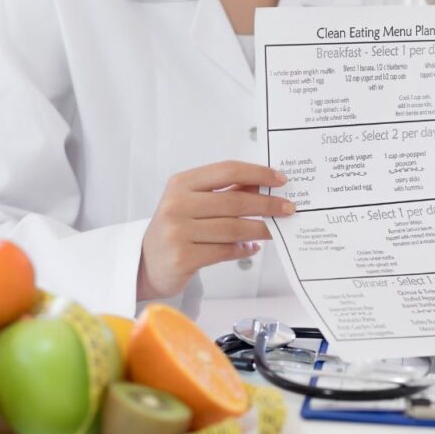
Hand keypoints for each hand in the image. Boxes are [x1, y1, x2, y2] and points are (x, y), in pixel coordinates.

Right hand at [138, 160, 293, 299]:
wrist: (145, 262)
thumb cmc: (177, 228)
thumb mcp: (193, 202)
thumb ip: (225, 192)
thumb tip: (264, 186)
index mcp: (181, 183)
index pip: (227, 170)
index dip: (257, 173)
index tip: (281, 180)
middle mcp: (177, 205)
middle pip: (234, 201)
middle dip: (267, 205)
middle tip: (288, 208)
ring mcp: (178, 232)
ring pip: (233, 229)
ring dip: (260, 230)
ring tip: (275, 230)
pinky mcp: (183, 257)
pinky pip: (225, 251)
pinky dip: (243, 250)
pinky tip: (252, 248)